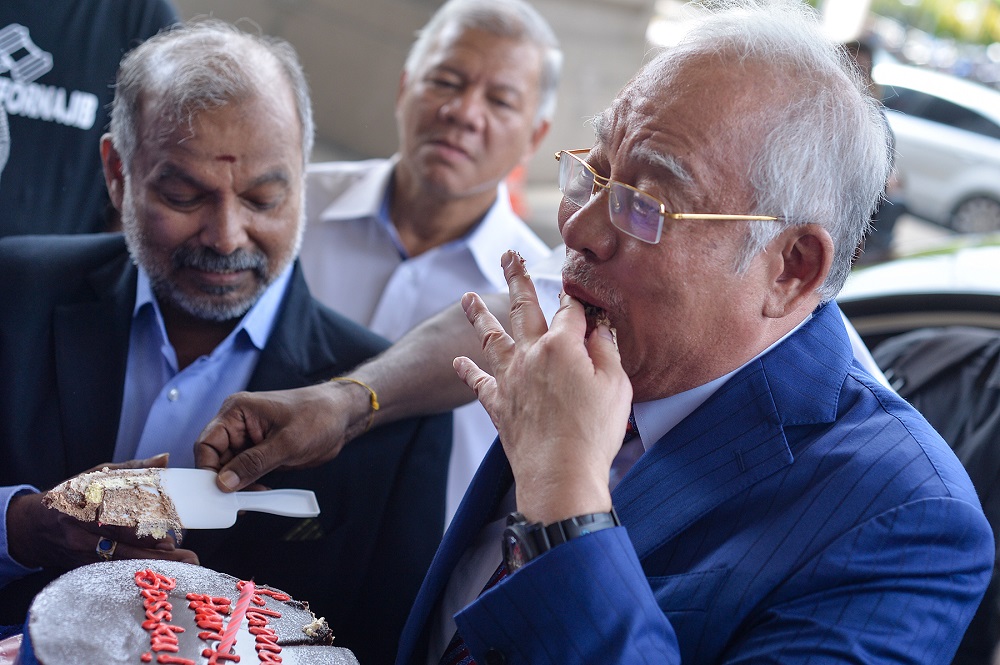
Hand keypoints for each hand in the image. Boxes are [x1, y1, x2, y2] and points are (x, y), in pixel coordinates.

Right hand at [7, 456, 198, 569]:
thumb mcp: (97, 476)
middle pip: (123, 544)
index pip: (119, 515)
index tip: (170, 534)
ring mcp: (80, 552)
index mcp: (85, 502)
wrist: (31, 528)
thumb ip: (134, 469)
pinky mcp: (81, 567)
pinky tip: (159, 570)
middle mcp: (81, 530)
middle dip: (157, 552)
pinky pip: (112, 571)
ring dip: (152, 564)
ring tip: (182, 565)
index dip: (146, 527)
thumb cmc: (70, 497)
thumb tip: (166, 458)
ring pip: (120, 561)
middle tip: (188, 557)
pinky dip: (137, 570)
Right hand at [194, 382, 364, 491]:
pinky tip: (258, 493)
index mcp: (237, 412)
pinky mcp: (261, 452)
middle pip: (215, 458)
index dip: (207, 469)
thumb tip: (223, 483)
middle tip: (234, 501)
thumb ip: (254, 463)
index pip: (207, 443)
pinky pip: (245, 472)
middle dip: (222, 480)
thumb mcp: (287, 442)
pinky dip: (248, 484)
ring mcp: (249, 439)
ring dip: (236, 485)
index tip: (216, 491)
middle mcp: (238, 424)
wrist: (343, 416)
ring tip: (250, 498)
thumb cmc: (318, 416)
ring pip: (229, 468)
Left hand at [453, 250, 632, 523]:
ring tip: (467, 298)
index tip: (576, 285)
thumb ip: (607, 351)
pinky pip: (478, 383)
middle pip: (523, 308)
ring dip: (479, 316)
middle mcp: (531, 354)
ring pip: (491, 338)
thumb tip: (600, 327)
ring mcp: (510, 379)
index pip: (570, 310)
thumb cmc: (593, 432)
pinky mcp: (498, 405)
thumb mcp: (617, 386)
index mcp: (562, 345)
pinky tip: (458, 361)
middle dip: (517, 279)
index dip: (576, 297)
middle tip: (508, 257)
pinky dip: (467, 371)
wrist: (559, 475)